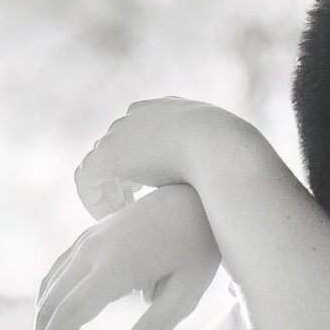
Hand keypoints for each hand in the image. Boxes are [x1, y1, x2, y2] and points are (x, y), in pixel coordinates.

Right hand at [29, 184, 219, 329]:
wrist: (195, 196)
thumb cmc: (198, 248)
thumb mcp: (185, 294)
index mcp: (114, 267)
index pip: (70, 313)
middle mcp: (90, 252)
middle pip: (51, 308)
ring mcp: (85, 243)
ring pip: (49, 292)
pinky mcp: (88, 240)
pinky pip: (57, 276)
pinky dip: (51, 308)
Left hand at [73, 95, 239, 220]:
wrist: (222, 149)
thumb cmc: (236, 159)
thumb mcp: (233, 156)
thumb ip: (225, 163)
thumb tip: (241, 179)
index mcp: (171, 110)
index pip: (144, 130)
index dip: (144, 160)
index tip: (152, 187)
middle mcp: (142, 116)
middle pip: (118, 144)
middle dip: (123, 176)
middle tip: (130, 205)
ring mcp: (122, 134)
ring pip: (101, 163)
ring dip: (109, 191)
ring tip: (121, 215)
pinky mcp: (109, 156)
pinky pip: (88, 180)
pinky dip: (96, 201)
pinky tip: (112, 219)